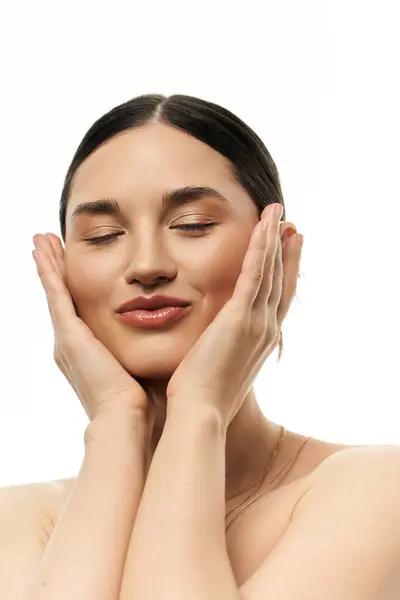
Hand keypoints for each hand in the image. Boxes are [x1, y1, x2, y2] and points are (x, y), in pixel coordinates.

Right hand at [32, 233, 154, 426]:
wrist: (128, 420)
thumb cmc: (142, 401)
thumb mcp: (143, 366)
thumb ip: (149, 348)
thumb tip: (174, 336)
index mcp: (88, 352)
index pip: (79, 309)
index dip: (73, 286)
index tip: (72, 264)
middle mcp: (72, 344)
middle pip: (62, 297)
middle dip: (55, 270)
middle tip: (46, 245)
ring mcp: (68, 339)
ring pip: (55, 291)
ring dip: (48, 264)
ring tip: (40, 240)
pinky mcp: (69, 335)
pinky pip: (56, 295)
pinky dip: (49, 272)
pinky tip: (44, 252)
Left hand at [165, 203, 302, 430]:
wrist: (200, 413)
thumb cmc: (202, 396)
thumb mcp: (218, 367)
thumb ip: (221, 348)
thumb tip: (212, 344)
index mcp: (260, 341)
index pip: (278, 300)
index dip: (285, 274)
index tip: (287, 252)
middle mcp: (266, 329)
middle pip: (280, 281)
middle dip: (286, 252)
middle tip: (291, 226)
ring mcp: (256, 323)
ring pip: (270, 272)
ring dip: (274, 240)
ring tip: (278, 213)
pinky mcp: (240, 317)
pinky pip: (254, 274)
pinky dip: (261, 249)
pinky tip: (264, 226)